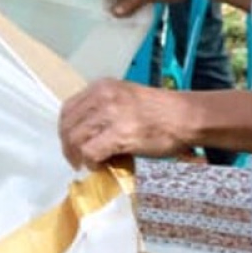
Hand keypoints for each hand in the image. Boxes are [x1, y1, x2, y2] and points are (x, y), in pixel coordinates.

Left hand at [59, 79, 191, 168]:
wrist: (186, 117)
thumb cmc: (161, 112)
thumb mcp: (126, 99)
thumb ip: (104, 110)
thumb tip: (88, 135)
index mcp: (102, 86)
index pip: (68, 109)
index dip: (65, 130)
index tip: (71, 144)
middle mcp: (102, 96)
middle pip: (68, 125)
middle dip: (68, 146)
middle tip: (76, 161)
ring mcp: (110, 114)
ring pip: (75, 139)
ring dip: (78, 156)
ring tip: (89, 164)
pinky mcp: (119, 134)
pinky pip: (90, 151)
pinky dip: (91, 162)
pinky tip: (100, 165)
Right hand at [107, 0, 202, 16]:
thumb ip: (131, 1)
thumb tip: (116, 12)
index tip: (106, 12)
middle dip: (117, 6)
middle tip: (115, 19)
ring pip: (125, 0)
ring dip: (126, 10)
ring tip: (124, 21)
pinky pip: (134, 3)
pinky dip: (134, 10)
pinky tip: (133, 19)